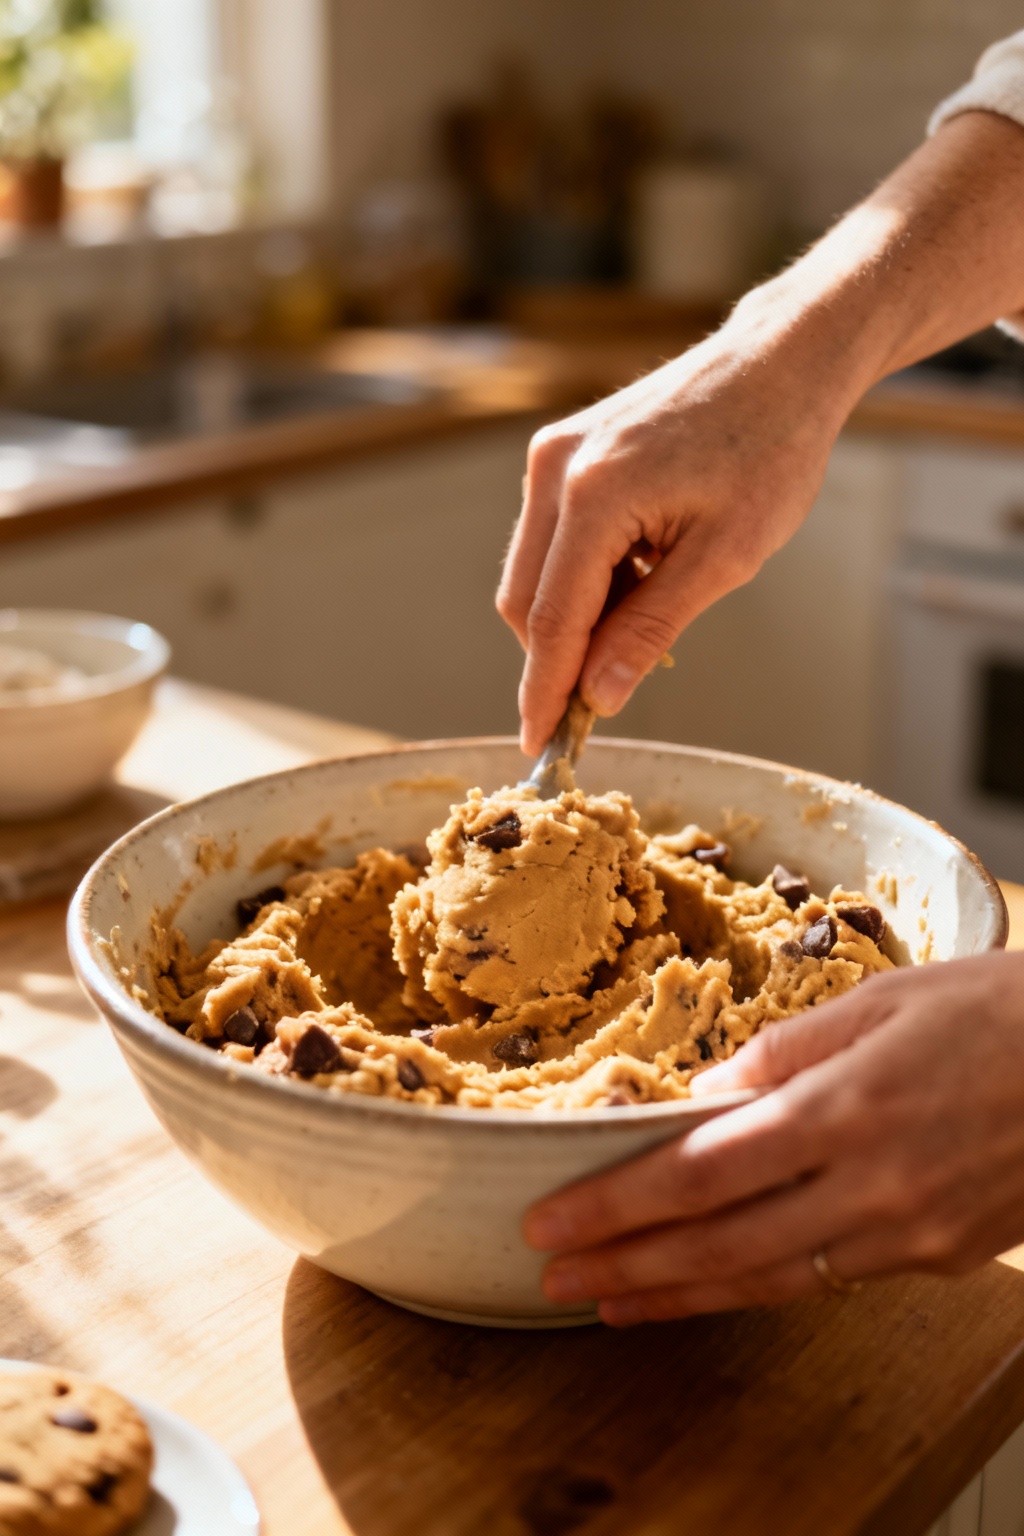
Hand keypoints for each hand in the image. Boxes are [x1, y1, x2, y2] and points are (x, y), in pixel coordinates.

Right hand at [497, 300, 863, 754]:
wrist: (780, 363)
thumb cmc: (769, 452)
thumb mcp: (725, 557)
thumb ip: (651, 630)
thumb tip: (599, 697)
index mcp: (593, 495)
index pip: (551, 621)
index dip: (544, 693)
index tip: (540, 748)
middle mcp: (555, 470)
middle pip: (525, 602)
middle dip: (559, 658)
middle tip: (612, 693)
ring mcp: (552, 455)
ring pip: (533, 574)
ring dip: (576, 616)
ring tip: (654, 606)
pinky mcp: (561, 451)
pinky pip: (550, 540)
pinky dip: (584, 578)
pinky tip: (643, 571)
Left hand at [523, 950, 1023, 1324]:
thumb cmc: (998, 1012)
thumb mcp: (884, 999)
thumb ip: (785, 1050)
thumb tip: (703, 1095)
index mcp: (845, 1107)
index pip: (699, 1170)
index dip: (618, 1203)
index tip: (555, 1218)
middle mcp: (870, 1185)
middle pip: (720, 1241)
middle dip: (628, 1264)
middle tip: (557, 1274)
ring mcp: (909, 1234)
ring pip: (769, 1278)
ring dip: (682, 1294)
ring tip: (613, 1302)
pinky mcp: (940, 1259)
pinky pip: (828, 1280)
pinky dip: (758, 1288)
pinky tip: (714, 1285)